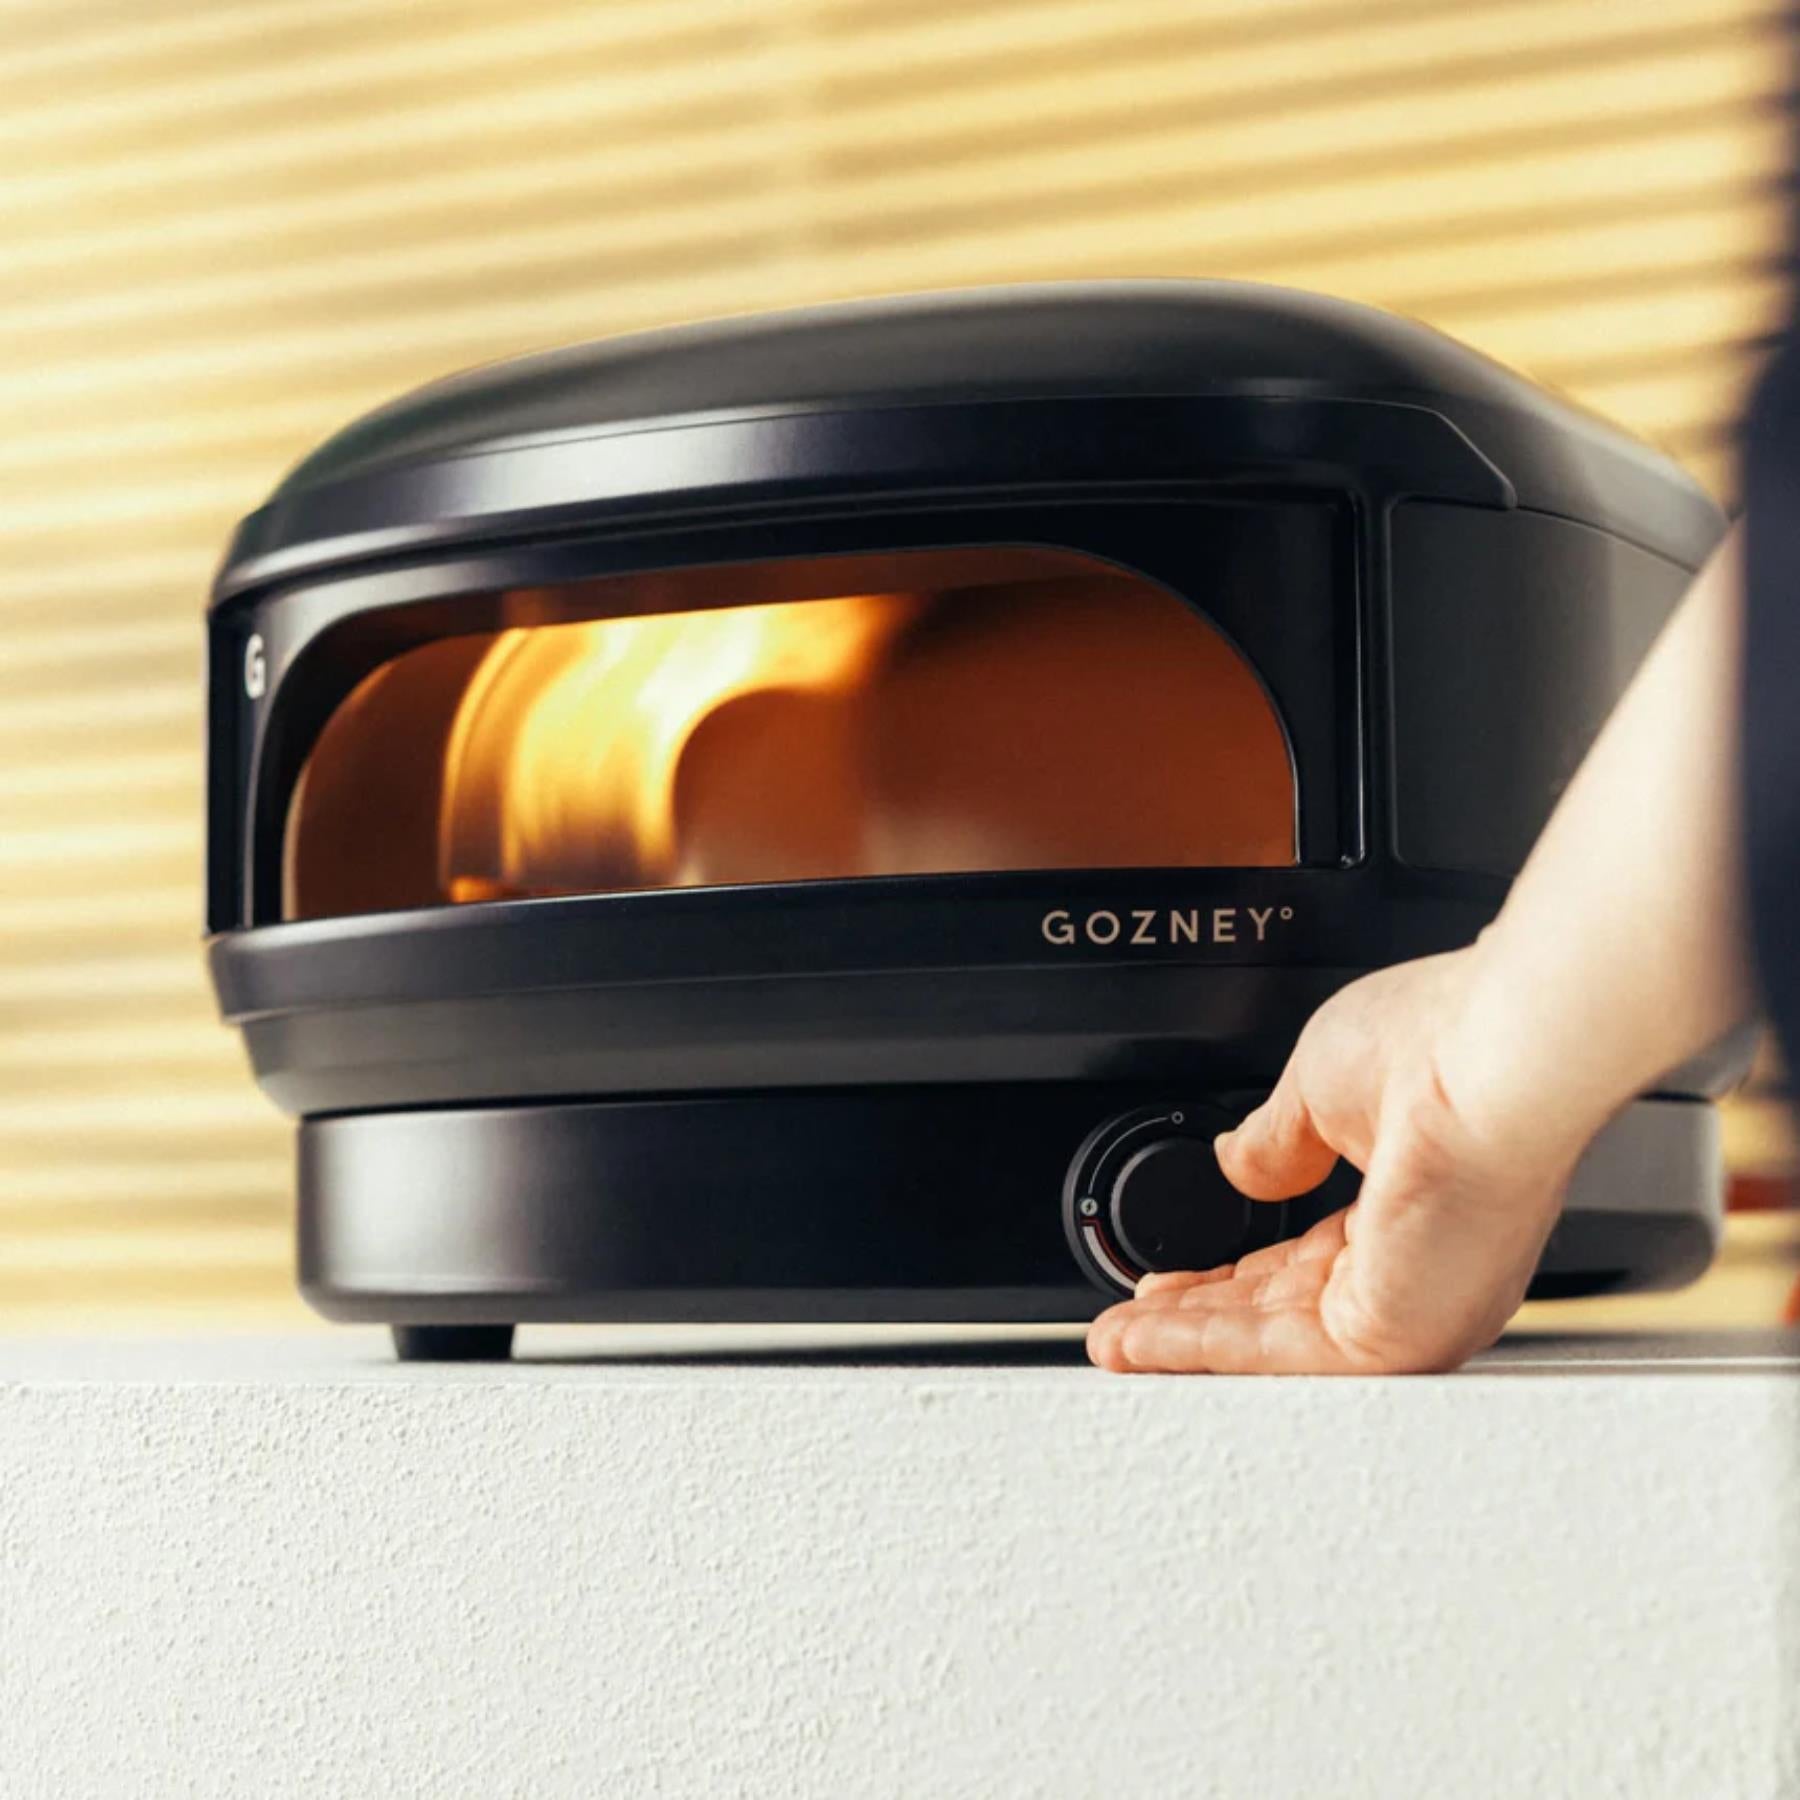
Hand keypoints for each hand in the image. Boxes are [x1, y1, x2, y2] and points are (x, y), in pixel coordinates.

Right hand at [1086, 947, 1595, 1374]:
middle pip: (1281, 1312)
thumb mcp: (1322, 1084)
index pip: (1305, 1265)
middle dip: (1194, 1318)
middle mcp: (1421, 1270)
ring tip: (1114, 1342)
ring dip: (1184, 1344)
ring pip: (1275, 1345)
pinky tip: (1144, 1339)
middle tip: (1127, 1324)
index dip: (1228, 1275)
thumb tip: (1237, 1163)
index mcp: (1415, 1207)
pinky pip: (1279, 1355)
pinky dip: (1200, 1348)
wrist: (1495, 1057)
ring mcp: (1413, 1307)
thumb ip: (1274, 1139)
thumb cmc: (1446, 1046)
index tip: (1171, 1278)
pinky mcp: (1395, 1334)